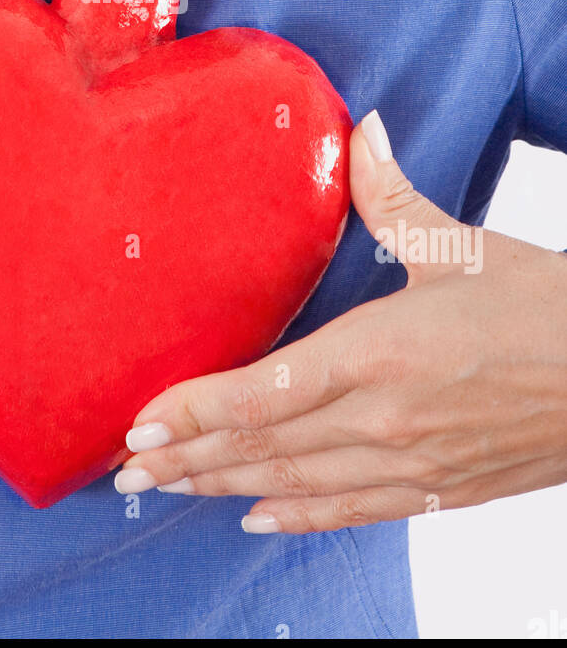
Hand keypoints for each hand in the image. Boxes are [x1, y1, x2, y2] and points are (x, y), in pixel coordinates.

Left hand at [115, 111, 566, 532]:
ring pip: (294, 487)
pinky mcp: (438, 490)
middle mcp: (383, 419)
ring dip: (223, 489)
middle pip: (262, 448)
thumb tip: (360, 127)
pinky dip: (296, 519)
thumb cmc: (543, 307)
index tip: (139, 422)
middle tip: (123, 470)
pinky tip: (255, 519)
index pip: (261, 392)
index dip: (193, 412)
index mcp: (380, 351)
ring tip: (165, 491)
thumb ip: (390, 194)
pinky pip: (349, 514)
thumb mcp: (461, 245)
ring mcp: (409, 465)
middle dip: (185, 460)